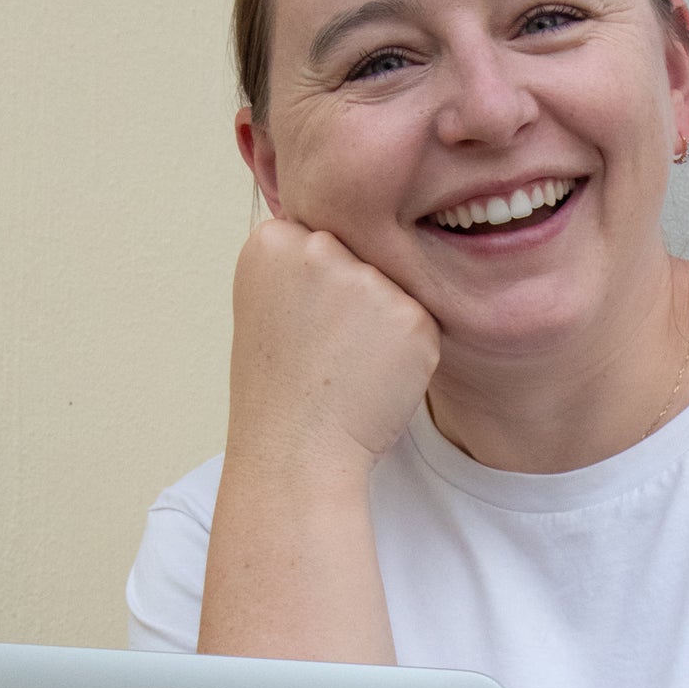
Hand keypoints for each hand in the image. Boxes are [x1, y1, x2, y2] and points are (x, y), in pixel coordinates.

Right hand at [227, 219, 440, 482]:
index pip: (321, 240)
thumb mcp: (267, 306)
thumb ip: (301, 264)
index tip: (301, 325)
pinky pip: (420, 322)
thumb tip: (351, 235)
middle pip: (361, 258)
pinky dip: (408, 353)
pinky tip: (375, 378)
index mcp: (270, 240)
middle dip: (354, 300)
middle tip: (326, 350)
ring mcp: (365, 279)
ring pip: (393, 289)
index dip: (318, 289)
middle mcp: (317, 247)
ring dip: (384, 325)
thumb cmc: (279, 389)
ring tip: (348, 367)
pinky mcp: (410, 314)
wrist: (295, 452)